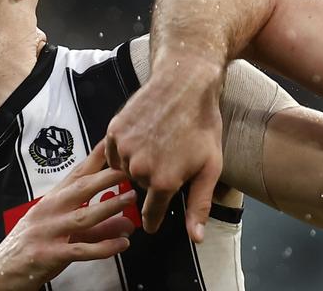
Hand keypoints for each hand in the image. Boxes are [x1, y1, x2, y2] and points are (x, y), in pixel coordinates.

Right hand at [0, 141, 135, 289]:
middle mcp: (48, 211)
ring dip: (109, 207)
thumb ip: (96, 229)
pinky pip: (80, 250)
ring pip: (83, 216)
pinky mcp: (48, 255)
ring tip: (130, 200)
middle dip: (106, 178)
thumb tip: (127, 223)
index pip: (75, 175)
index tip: (110, 144)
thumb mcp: (62, 233)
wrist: (1, 273)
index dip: (93, 159)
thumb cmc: (31, 247)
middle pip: (80, 189)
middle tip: (128, 171)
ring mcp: (47, 232)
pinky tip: (121, 244)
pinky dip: (103, 247)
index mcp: (50, 201)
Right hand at [104, 54, 223, 242]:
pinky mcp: (114, 131)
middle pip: (138, 188)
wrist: (183, 84)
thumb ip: (199, 204)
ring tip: (154, 146)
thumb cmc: (202, 125)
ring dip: (135, 164)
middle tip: (167, 160)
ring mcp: (124, 148)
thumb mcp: (210, 167)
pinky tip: (139, 138)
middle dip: (151, 180)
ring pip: (124, 170)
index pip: (152, 214)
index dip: (153, 219)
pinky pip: (112, 152)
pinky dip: (121, 150)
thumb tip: (195, 238)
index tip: (151, 223)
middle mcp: (139, 168)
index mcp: (163, 181)